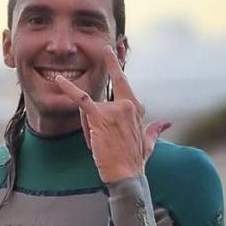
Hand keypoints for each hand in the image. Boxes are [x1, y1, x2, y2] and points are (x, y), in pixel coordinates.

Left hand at [53, 46, 171, 182]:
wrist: (127, 176)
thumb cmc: (134, 162)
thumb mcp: (149, 143)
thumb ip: (155, 130)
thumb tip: (166, 123)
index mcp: (136, 109)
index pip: (123, 83)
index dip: (116, 66)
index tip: (111, 49)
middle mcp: (127, 105)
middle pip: (103, 95)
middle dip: (107, 73)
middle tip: (107, 50)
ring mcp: (114, 110)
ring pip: (89, 106)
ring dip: (87, 126)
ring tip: (97, 145)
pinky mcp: (99, 117)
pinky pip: (81, 99)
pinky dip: (69, 89)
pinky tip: (59, 81)